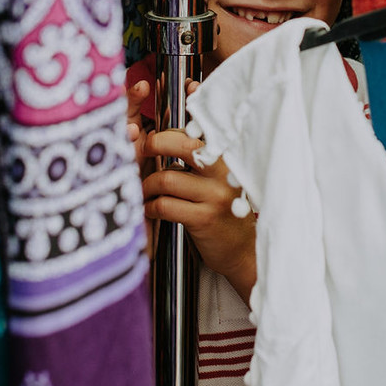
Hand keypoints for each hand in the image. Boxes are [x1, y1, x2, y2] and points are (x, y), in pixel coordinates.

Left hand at [142, 150, 256, 305]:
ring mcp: (215, 196)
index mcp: (227, 159)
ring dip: (147, 185)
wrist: (243, 250)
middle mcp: (224, 173)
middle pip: (183, 145)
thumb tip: (156, 136)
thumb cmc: (223, 211)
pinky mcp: (204, 219)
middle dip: (155, 145)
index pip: (192, 135)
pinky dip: (151, 207)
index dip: (166, 135)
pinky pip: (165, 206)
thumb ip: (194, 159)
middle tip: (142, 153)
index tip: (151, 142)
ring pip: (167, 179)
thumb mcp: (216, 180)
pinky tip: (151, 210)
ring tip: (145, 192)